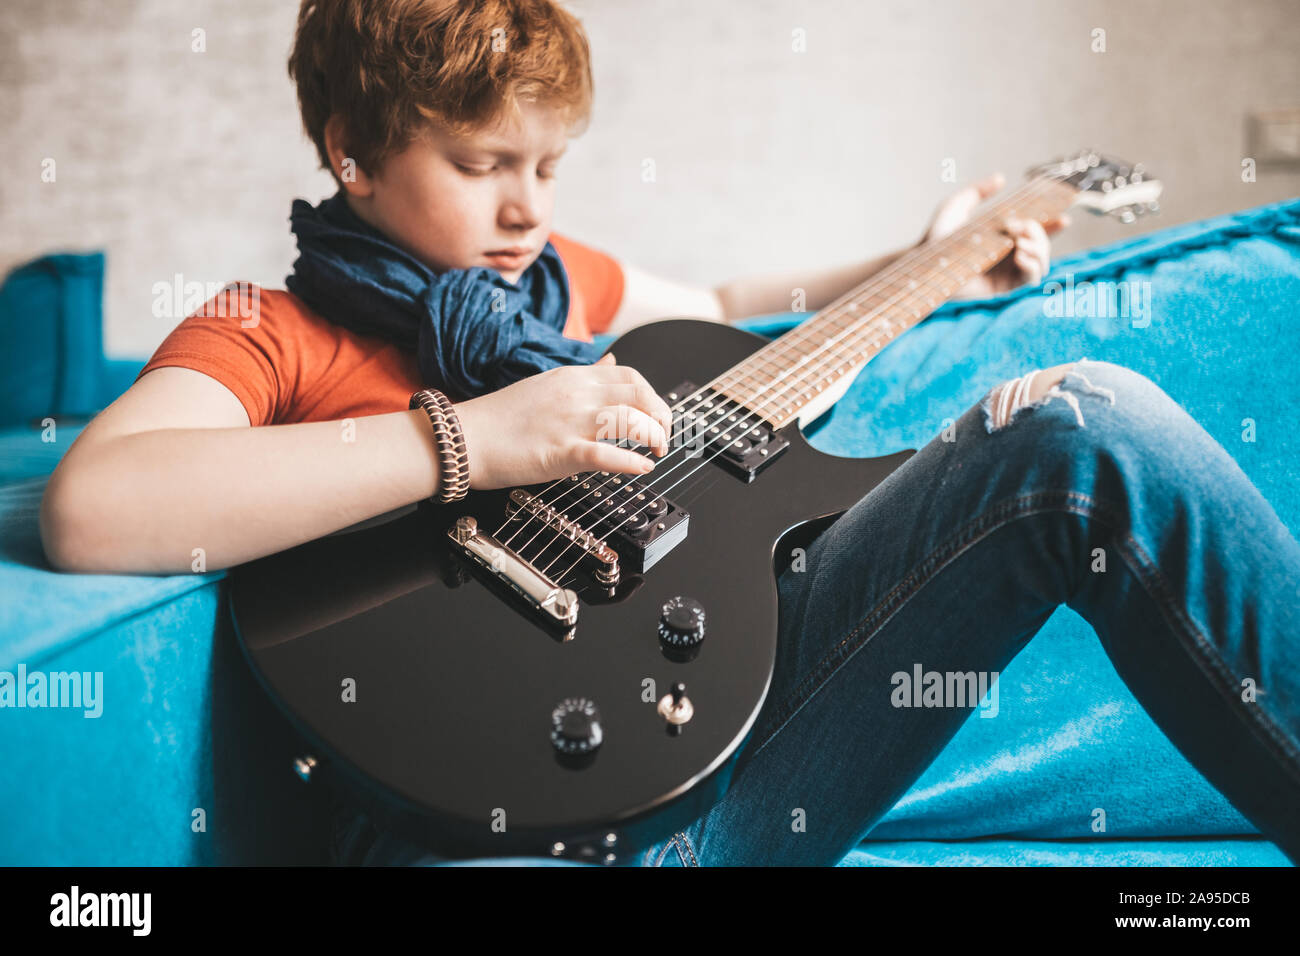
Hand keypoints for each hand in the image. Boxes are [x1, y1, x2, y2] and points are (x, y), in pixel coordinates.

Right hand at [451, 352, 674, 489]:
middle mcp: (577, 395)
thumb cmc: (501, 418)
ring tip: (656, 452)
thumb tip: (611, 361)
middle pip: (639, 395)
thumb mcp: (548, 383)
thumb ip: (584, 375)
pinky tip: (642, 469)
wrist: (464, 438)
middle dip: (661, 416)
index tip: (656, 414)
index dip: (652, 396)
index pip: (630, 376)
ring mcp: (570, 423)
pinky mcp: (561, 452)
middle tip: (663, 436)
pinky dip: (632, 463)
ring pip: (630, 422)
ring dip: (653, 438)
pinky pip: (607, 456)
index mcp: (573, 377)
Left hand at [920, 172, 1068, 297]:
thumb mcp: (959, 204)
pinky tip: (1019, 254)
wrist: (926, 258)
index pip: (1036, 232)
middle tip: (1016, 227)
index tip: (1064, 218)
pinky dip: (1033, 265)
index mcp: (1003, 238)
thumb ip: (979, 190)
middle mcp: (1008, 255)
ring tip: (1018, 242)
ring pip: (1042, 263)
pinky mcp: (1002, 287)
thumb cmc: (937, 234)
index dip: (1053, 226)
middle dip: (1039, 232)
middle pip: (1043, 246)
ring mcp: (1007, 272)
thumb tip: (1001, 178)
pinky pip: (1030, 279)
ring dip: (1039, 248)